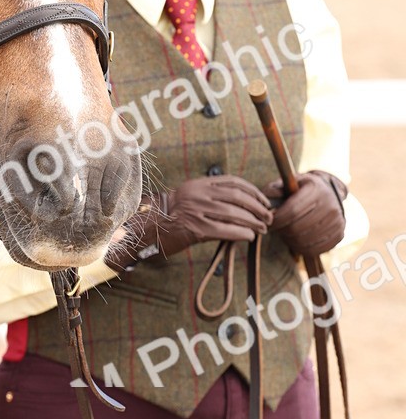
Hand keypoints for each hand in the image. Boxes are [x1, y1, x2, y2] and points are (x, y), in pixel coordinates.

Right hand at [106, 175, 273, 267]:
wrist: (149, 227)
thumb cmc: (172, 215)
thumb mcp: (191, 196)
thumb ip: (211, 196)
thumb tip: (241, 204)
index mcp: (199, 184)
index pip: (233, 182)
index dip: (253, 191)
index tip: (264, 201)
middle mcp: (199, 194)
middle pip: (237, 197)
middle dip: (257, 207)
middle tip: (268, 217)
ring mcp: (197, 210)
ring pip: (234, 213)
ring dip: (253, 221)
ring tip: (262, 228)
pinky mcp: (196, 228)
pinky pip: (225, 230)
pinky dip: (240, 232)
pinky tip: (249, 236)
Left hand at [265, 170, 346, 256]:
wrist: (331, 194)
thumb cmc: (304, 188)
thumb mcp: (291, 182)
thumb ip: (276, 188)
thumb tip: (265, 199)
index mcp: (316, 190)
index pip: (293, 210)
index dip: (278, 219)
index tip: (268, 222)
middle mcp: (330, 205)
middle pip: (298, 228)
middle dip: (282, 230)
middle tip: (276, 229)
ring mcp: (337, 222)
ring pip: (305, 240)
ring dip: (290, 240)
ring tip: (285, 233)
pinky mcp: (339, 235)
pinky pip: (315, 249)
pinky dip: (301, 248)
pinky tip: (295, 240)